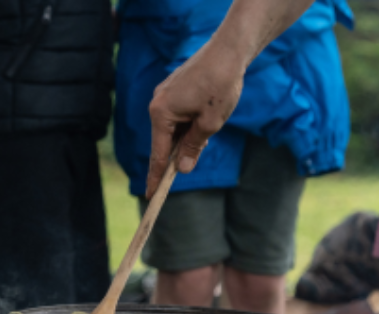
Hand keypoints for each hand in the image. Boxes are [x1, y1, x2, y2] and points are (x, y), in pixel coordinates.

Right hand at [146, 42, 244, 197]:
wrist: (228, 52)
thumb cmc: (220, 87)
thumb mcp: (209, 124)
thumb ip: (193, 147)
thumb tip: (181, 169)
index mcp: (161, 114)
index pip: (157, 154)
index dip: (156, 177)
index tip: (150, 196)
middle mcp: (157, 103)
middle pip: (165, 140)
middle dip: (182, 149)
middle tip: (202, 143)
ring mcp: (164, 95)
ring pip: (174, 127)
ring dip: (190, 134)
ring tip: (211, 118)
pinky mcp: (173, 90)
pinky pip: (178, 115)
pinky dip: (190, 122)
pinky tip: (207, 113)